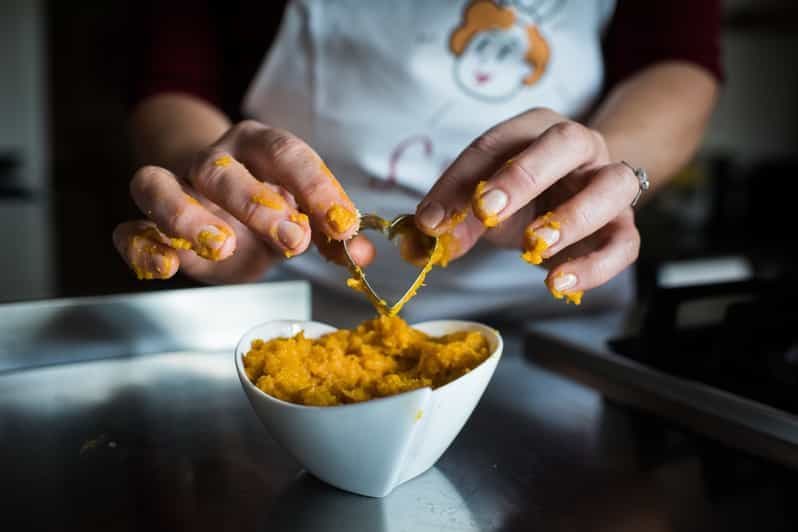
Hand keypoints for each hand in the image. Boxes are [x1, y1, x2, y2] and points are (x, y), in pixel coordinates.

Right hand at [113, 120, 373, 282]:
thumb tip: (361, 255)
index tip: (343, 227)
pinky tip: (166, 266)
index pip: (286, 154)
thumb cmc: (271, 212)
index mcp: (258, 147)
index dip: (316, 188)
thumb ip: (330, 236)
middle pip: (221, 169)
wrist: (223, 213)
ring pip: (159, 186)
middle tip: (292, 242)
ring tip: (220, 247)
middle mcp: (212, 160)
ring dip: (187, 216)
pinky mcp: (147, 224)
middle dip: (257, 204)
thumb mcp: (305, 219)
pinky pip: (129, 229)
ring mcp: (174, 189)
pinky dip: (142, 247)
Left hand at [415, 108, 640, 298]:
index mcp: (534, 129)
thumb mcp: (483, 202)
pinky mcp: (623, 224)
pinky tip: (559, 283)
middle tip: (489, 213)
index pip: (496, 143)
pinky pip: (625, 242)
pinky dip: (596, 266)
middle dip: (524, 176)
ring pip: (614, 184)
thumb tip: (422, 238)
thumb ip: (455, 218)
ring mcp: (608, 182)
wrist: (574, 199)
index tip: (435, 218)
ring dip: (574, 217)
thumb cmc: (523, 196)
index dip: (464, 180)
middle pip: (567, 141)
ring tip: (537, 246)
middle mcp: (580, 147)